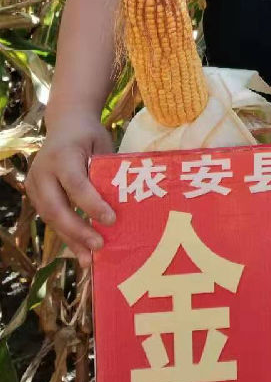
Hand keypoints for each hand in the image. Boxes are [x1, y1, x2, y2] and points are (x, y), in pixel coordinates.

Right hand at [25, 110, 116, 267]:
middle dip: (78, 231)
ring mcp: (34, 182)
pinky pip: (49, 217)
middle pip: (57, 207)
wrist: (66, 122)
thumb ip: (106, 172)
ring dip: (70, 239)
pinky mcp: (34, 192)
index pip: (76, 184)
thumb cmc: (91, 136)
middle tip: (99, 246)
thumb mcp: (103, 146)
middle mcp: (43, 170)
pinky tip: (80, 249)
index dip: (92, 204)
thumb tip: (124, 206)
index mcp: (63, 155)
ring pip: (50, 217)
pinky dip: (65, 233)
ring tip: (89, 259)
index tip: (111, 220)